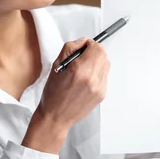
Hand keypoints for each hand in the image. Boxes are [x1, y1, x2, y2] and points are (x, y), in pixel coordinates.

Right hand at [22, 38, 109, 153]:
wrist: (56, 117)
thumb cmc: (53, 93)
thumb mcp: (57, 65)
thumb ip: (71, 48)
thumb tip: (83, 42)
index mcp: (80, 70)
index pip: (97, 48)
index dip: (90, 45)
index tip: (84, 48)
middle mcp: (92, 79)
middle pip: (103, 56)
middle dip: (94, 53)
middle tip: (83, 59)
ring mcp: (99, 88)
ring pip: (106, 66)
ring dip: (97, 64)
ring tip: (83, 71)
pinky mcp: (102, 95)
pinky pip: (104, 77)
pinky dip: (97, 75)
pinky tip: (85, 81)